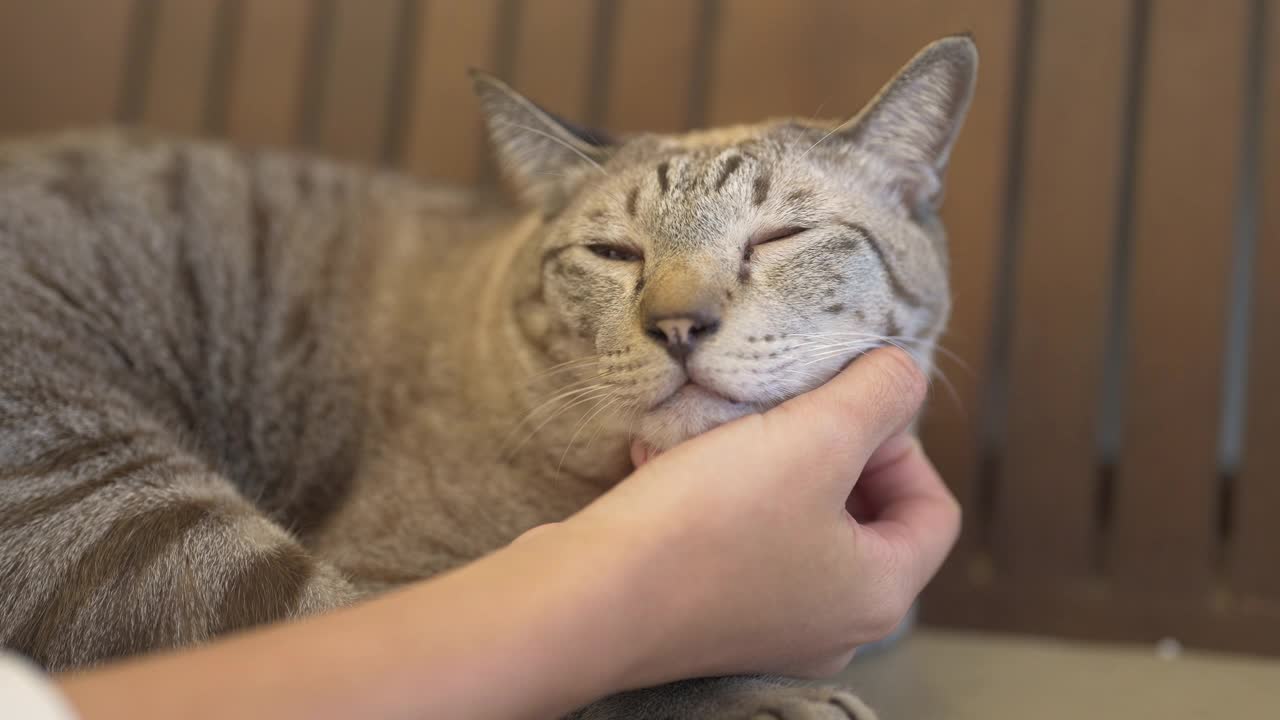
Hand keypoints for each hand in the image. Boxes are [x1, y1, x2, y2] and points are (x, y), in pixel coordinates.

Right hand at [547, 347, 959, 687]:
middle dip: (826, 449)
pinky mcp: (709, 618)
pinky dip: (720, 497)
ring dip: (768, 465)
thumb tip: (903, 374)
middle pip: (864, 517)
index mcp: (878, 593)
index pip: (932, 508)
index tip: (842, 408)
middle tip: (785, 412)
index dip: (900, 442)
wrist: (589, 597)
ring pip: (795, 523)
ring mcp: (768, 627)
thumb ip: (878, 394)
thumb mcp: (815, 436)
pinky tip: (673, 461)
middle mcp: (832, 625)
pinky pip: (739, 543)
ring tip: (723, 430)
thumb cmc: (710, 524)